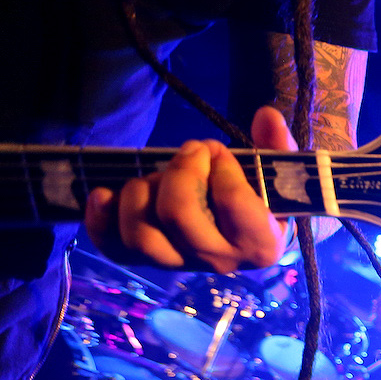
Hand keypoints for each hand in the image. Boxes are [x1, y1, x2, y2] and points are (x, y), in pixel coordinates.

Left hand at [85, 105, 293, 271]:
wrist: (247, 236)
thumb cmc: (264, 201)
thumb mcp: (279, 175)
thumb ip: (278, 145)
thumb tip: (267, 115)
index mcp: (260, 243)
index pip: (231, 199)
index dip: (221, 164)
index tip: (220, 152)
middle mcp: (220, 262)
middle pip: (179, 214)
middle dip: (179, 170)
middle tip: (190, 152)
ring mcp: (181, 264)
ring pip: (142, 235)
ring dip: (142, 191)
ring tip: (157, 175)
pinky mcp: (148, 261)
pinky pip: (113, 248)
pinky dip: (101, 219)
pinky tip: (104, 192)